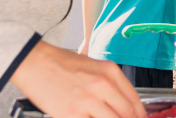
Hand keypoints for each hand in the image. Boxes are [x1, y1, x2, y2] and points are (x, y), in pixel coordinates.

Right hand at [11, 41, 144, 117]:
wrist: (35, 63)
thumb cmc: (62, 63)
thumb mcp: (94, 66)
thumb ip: (110, 82)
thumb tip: (122, 101)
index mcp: (111, 72)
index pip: (134, 99)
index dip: (140, 114)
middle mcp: (103, 86)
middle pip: (126, 113)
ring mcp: (88, 101)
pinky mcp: (72, 114)